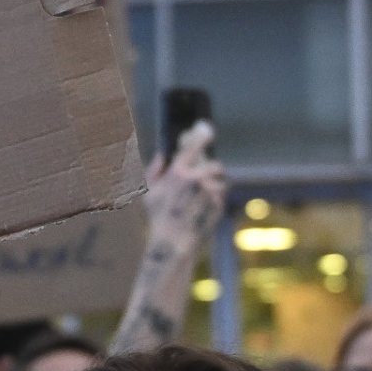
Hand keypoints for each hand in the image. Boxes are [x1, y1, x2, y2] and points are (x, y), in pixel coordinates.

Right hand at [144, 120, 226, 241]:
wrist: (173, 242)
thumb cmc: (159, 218)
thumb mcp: (149, 192)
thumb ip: (154, 171)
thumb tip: (163, 154)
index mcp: (178, 172)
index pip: (193, 147)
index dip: (202, 136)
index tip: (207, 129)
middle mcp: (195, 178)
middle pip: (215, 165)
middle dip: (213, 171)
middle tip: (206, 179)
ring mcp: (209, 192)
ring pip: (221, 182)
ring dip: (216, 187)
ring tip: (201, 202)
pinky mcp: (219, 204)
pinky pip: (222, 197)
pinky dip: (216, 201)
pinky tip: (204, 212)